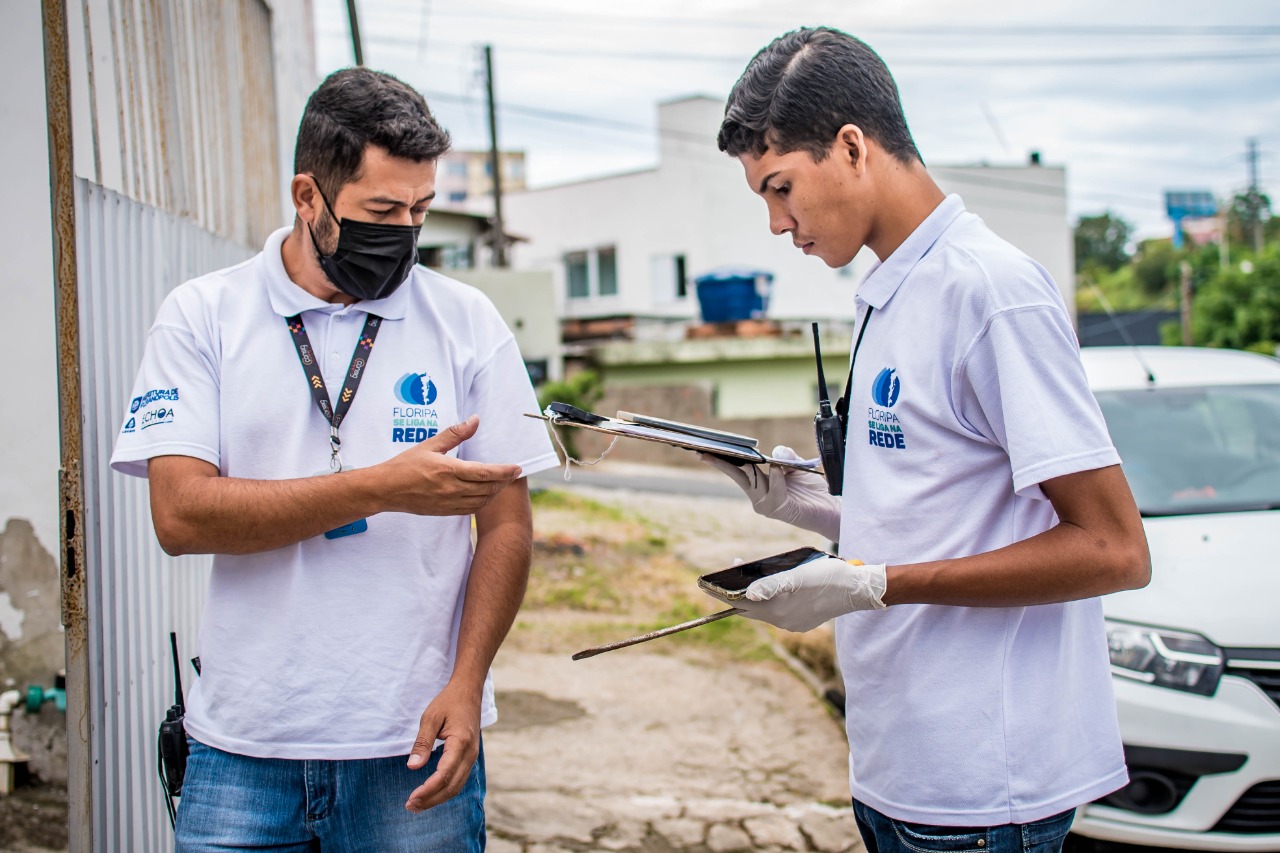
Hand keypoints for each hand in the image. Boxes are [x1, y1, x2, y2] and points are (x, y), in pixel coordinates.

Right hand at [379, 415, 521, 515]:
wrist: (386, 490)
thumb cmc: (405, 465)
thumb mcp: (430, 445)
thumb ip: (455, 433)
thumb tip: (475, 420)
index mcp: (448, 470)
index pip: (485, 473)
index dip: (504, 471)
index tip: (517, 467)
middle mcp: (451, 489)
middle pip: (487, 488)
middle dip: (504, 481)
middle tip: (514, 474)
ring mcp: (448, 503)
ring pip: (481, 500)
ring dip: (495, 492)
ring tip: (502, 483)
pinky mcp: (444, 512)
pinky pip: (470, 510)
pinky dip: (482, 502)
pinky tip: (485, 495)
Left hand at [405, 681, 481, 812]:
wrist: (469, 691)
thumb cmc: (448, 702)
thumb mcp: (430, 717)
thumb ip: (422, 743)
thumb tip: (412, 766)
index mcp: (461, 743)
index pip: (444, 774)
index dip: (428, 790)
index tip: (411, 798)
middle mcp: (470, 753)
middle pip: (452, 786)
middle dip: (431, 800)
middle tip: (410, 807)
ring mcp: (472, 756)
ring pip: (457, 786)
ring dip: (438, 798)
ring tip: (418, 804)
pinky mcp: (469, 757)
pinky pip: (459, 780)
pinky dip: (445, 790)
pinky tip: (431, 793)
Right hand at [700, 446, 840, 540]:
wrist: (832, 507)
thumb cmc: (813, 488)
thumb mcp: (796, 465)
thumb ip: (785, 456)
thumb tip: (774, 453)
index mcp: (760, 483)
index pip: (737, 469)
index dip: (721, 459)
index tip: (705, 450)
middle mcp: (759, 496)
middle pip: (737, 476)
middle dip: (721, 463)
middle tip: (705, 452)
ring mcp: (766, 505)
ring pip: (755, 483)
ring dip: (761, 470)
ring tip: (773, 461)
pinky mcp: (778, 511)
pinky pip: (773, 493)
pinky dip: (777, 480)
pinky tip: (781, 471)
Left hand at [732, 556, 886, 631]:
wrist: (857, 589)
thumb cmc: (827, 578)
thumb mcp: (796, 576)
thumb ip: (770, 585)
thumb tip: (746, 594)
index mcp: (778, 611)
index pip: (741, 604)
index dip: (723, 594)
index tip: (707, 584)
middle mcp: (783, 621)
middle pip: (750, 609)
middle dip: (736, 594)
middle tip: (728, 576)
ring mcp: (794, 623)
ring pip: (764, 610)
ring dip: (754, 597)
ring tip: (747, 578)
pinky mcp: (803, 621)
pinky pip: (778, 612)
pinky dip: (770, 601)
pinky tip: (772, 588)